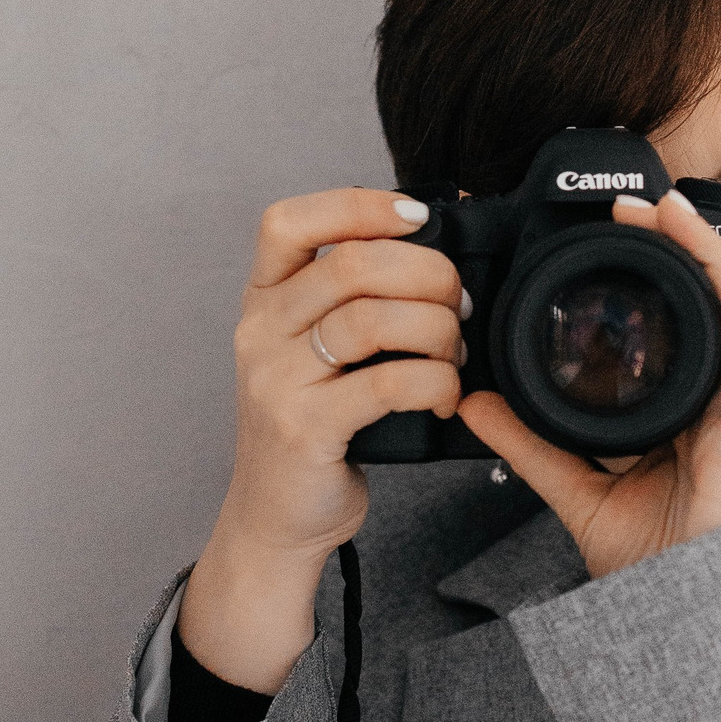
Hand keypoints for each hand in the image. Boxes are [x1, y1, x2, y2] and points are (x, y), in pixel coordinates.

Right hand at [179, 188, 464, 690]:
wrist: (276, 517)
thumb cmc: (313, 426)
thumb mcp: (316, 351)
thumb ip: (353, 299)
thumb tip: (439, 244)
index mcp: (264, 300)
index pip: (289, 222)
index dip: (360, 204)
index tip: (418, 216)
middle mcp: (260, 332)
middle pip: (350, 264)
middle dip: (428, 273)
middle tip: (460, 304)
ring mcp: (277, 380)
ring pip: (372, 318)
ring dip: (437, 329)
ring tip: (456, 352)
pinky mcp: (305, 428)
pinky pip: (386, 383)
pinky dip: (433, 381)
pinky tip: (444, 395)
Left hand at [458, 190, 720, 580]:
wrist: (683, 613)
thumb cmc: (653, 566)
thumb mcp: (577, 491)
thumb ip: (530, 445)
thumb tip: (473, 405)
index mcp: (681, 412)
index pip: (669, 328)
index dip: (646, 278)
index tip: (607, 237)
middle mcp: (715, 401)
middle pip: (700, 304)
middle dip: (672, 249)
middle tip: (632, 206)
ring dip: (709, 254)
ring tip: (677, 209)